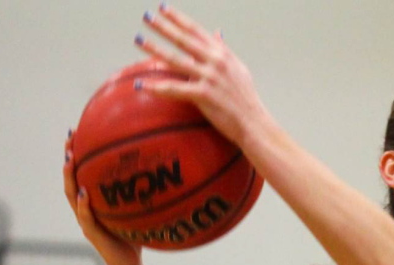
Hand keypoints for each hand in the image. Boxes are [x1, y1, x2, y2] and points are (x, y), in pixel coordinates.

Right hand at [63, 134, 142, 264]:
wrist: (129, 264)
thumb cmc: (134, 236)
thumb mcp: (136, 209)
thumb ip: (139, 192)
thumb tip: (160, 169)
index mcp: (93, 201)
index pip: (82, 172)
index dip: (78, 152)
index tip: (79, 130)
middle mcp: (85, 207)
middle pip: (71, 178)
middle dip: (69, 157)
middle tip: (70, 136)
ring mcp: (86, 221)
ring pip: (72, 195)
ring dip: (69, 177)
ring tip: (69, 160)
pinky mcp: (92, 234)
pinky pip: (86, 217)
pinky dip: (84, 205)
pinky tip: (85, 193)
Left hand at [133, 5, 268, 149]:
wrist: (254, 124)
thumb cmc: (246, 100)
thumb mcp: (238, 69)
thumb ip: (224, 50)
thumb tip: (217, 33)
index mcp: (222, 54)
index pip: (196, 31)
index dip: (178, 18)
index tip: (162, 8)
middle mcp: (215, 62)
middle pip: (183, 40)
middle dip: (163, 26)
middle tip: (146, 16)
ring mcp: (209, 78)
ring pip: (176, 60)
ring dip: (155, 48)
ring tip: (138, 39)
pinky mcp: (204, 95)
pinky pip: (175, 89)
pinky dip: (157, 87)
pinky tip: (142, 85)